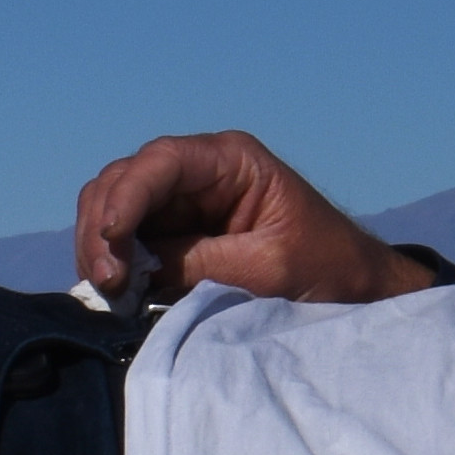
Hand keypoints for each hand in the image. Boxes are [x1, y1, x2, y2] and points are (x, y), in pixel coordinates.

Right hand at [71, 130, 441, 308]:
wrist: (354, 287)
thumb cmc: (327, 267)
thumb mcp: (267, 268)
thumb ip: (200, 263)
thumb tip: (133, 269)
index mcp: (232, 160)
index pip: (161, 161)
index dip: (127, 196)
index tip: (114, 241)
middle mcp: (198, 172)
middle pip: (123, 181)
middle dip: (104, 228)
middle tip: (107, 283)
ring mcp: (181, 202)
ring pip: (113, 209)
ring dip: (101, 247)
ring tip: (111, 293)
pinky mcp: (173, 235)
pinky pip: (126, 240)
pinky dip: (113, 263)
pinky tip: (117, 293)